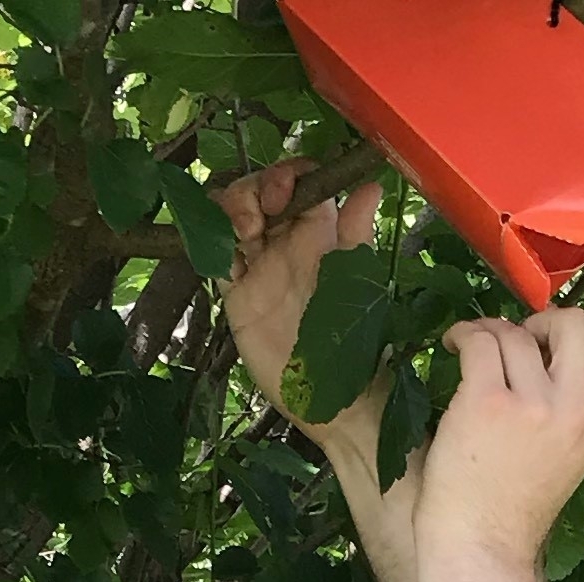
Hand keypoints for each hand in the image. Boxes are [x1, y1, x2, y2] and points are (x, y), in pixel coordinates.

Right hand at [219, 159, 386, 455]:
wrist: (337, 405)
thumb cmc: (360, 347)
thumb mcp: (360, 286)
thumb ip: (357, 236)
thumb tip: (371, 186)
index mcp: (321, 236)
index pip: (299, 184)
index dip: (286, 174)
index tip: (283, 189)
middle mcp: (288, 245)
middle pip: (259, 193)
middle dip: (253, 189)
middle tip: (260, 213)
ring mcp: (259, 268)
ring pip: (233, 218)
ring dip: (231, 211)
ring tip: (244, 234)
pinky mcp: (238, 295)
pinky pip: (216, 257)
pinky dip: (212, 245)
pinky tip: (225, 254)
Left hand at [417, 310, 583, 573]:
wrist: (482, 547)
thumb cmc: (517, 506)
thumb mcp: (574, 454)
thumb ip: (576, 405)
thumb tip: (547, 345)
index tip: (552, 347)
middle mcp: (577, 409)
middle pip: (577, 322)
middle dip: (543, 321)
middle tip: (516, 343)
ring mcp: (533, 405)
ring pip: (516, 332)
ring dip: (491, 333)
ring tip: (474, 352)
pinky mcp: (486, 403)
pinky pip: (479, 341)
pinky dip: (464, 335)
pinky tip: (454, 348)